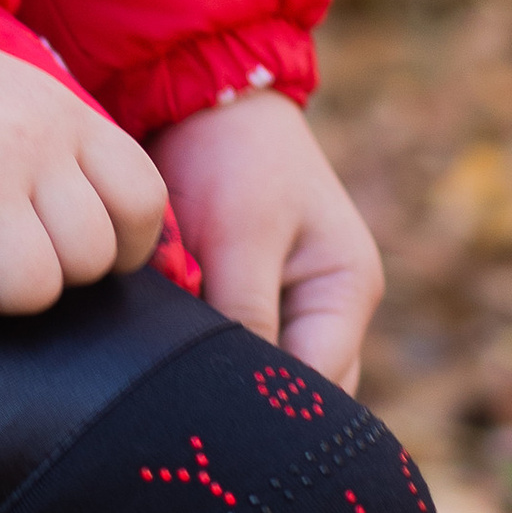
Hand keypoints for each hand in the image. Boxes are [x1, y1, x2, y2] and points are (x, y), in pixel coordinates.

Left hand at [149, 93, 383, 390]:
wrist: (202, 90)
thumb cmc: (233, 152)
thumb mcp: (242, 232)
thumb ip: (245, 312)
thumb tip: (231, 394)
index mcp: (347, 291)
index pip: (320, 389)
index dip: (269, 412)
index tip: (210, 422)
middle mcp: (326, 309)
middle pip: (297, 394)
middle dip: (248, 405)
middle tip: (186, 414)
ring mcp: (287, 304)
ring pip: (260, 374)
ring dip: (219, 376)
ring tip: (172, 383)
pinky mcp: (244, 296)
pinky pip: (228, 346)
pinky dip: (201, 352)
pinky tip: (164, 356)